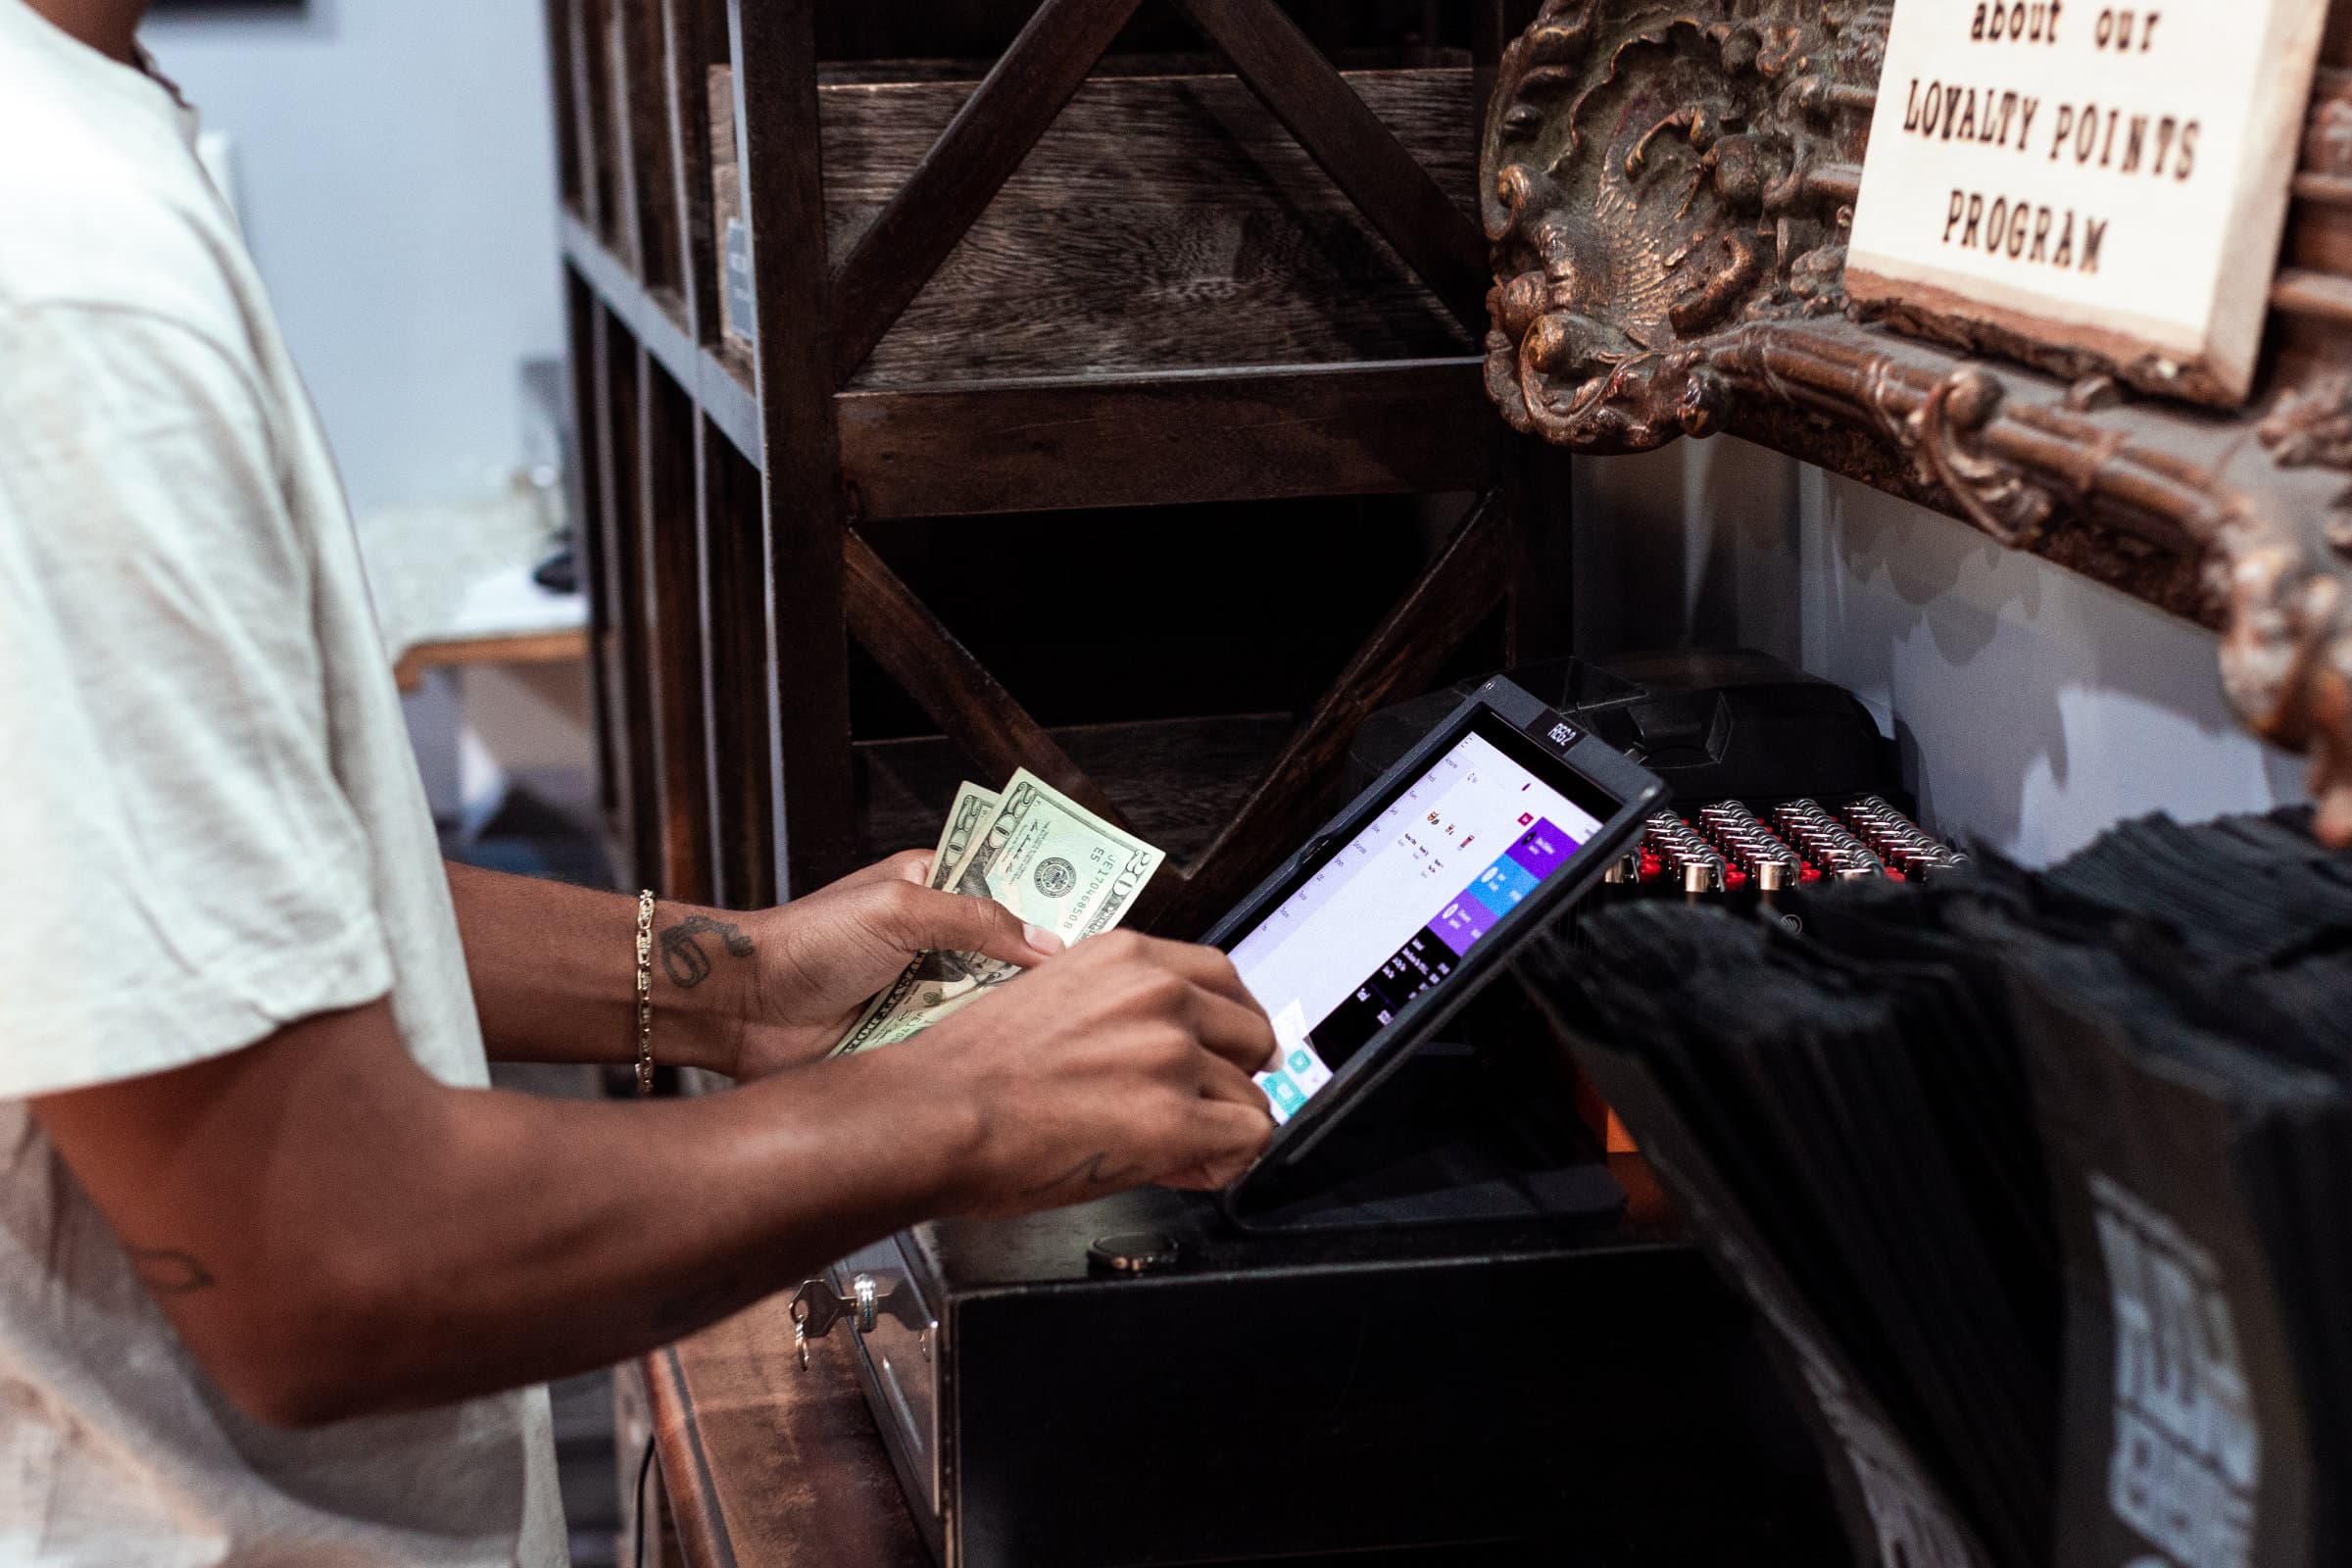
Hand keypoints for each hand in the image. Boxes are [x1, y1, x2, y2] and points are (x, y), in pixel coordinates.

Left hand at [723, 852, 1064, 1078]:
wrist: (746, 1008)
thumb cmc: (806, 942)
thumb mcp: (899, 910)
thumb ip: (977, 920)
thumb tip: (1047, 942)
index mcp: (934, 887)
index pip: (1009, 887)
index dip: (1050, 901)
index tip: (1099, 917)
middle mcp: (936, 938)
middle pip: (1009, 951)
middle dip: (1040, 967)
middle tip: (1092, 982)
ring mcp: (926, 991)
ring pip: (992, 1001)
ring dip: (1011, 1013)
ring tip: (1063, 1024)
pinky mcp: (913, 1038)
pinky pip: (963, 1043)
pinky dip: (980, 1048)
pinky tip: (1012, 1056)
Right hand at [911, 931, 1280, 1215]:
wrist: (931, 1117)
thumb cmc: (969, 1073)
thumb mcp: (1053, 1000)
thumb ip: (1120, 1011)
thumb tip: (1171, 1050)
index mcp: (1125, 956)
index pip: (1223, 979)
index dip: (1222, 1030)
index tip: (1214, 1057)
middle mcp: (1156, 992)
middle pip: (1252, 1033)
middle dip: (1229, 1078)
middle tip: (1193, 1110)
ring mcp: (1169, 1052)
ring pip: (1252, 1094)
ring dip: (1220, 1127)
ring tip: (1173, 1148)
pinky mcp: (1173, 1116)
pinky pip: (1248, 1139)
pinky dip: (1223, 1163)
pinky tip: (1181, 1168)